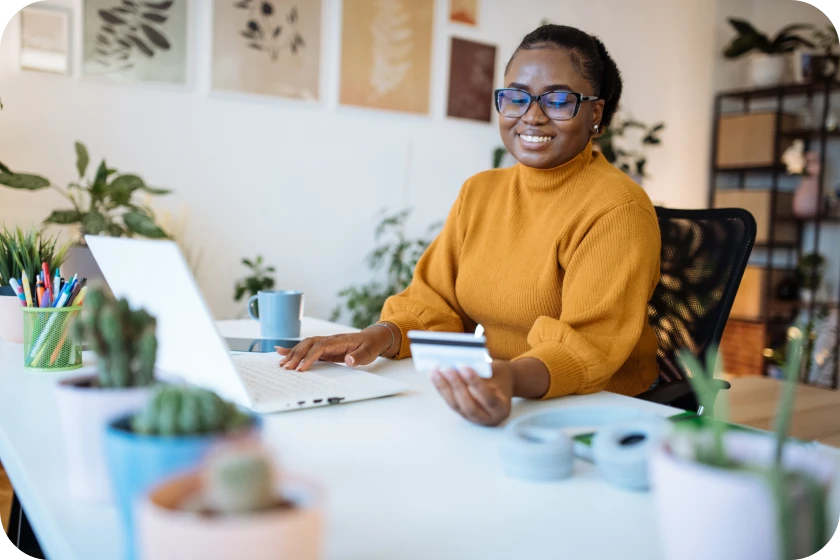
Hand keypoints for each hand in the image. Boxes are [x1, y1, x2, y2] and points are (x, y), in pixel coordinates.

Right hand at [275, 326, 393, 371]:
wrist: (372, 338)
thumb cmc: (369, 346)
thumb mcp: (368, 353)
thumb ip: (359, 356)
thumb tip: (349, 360)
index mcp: (338, 341)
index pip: (320, 347)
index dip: (310, 357)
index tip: (302, 368)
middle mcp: (328, 340)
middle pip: (308, 344)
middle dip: (296, 355)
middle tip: (286, 369)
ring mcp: (324, 343)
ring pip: (304, 345)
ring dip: (292, 354)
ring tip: (281, 364)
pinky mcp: (322, 348)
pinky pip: (306, 348)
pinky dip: (292, 349)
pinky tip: (280, 352)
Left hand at [430, 361, 513, 426]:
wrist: (500, 384)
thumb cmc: (500, 376)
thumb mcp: (497, 372)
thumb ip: (482, 371)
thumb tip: (460, 364)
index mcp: (501, 409)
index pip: (488, 399)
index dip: (475, 383)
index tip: (464, 368)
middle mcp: (487, 418)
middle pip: (469, 406)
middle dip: (456, 386)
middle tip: (447, 369)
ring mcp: (472, 418)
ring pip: (456, 405)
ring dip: (444, 387)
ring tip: (437, 371)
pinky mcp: (461, 413)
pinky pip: (449, 402)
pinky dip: (441, 388)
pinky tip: (434, 376)